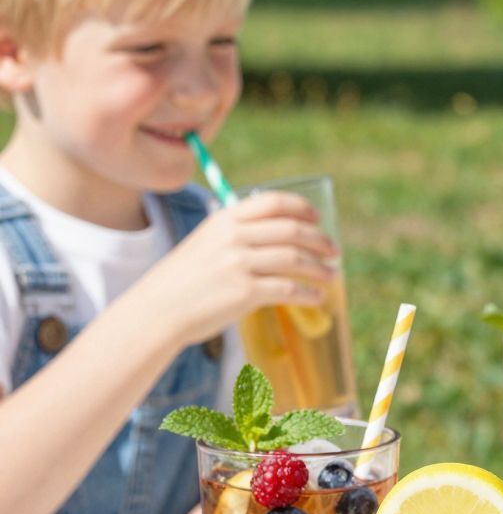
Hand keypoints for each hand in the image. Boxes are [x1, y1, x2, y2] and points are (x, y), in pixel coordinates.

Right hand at [142, 192, 337, 349]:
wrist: (158, 310)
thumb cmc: (182, 280)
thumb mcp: (204, 243)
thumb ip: (235, 235)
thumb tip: (276, 238)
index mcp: (225, 219)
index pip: (273, 203)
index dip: (301, 208)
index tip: (317, 218)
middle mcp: (234, 237)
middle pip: (291, 230)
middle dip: (319, 240)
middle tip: (334, 251)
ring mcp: (239, 264)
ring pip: (294, 259)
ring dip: (319, 268)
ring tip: (331, 276)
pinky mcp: (244, 292)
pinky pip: (288, 288)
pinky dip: (308, 293)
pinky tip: (316, 297)